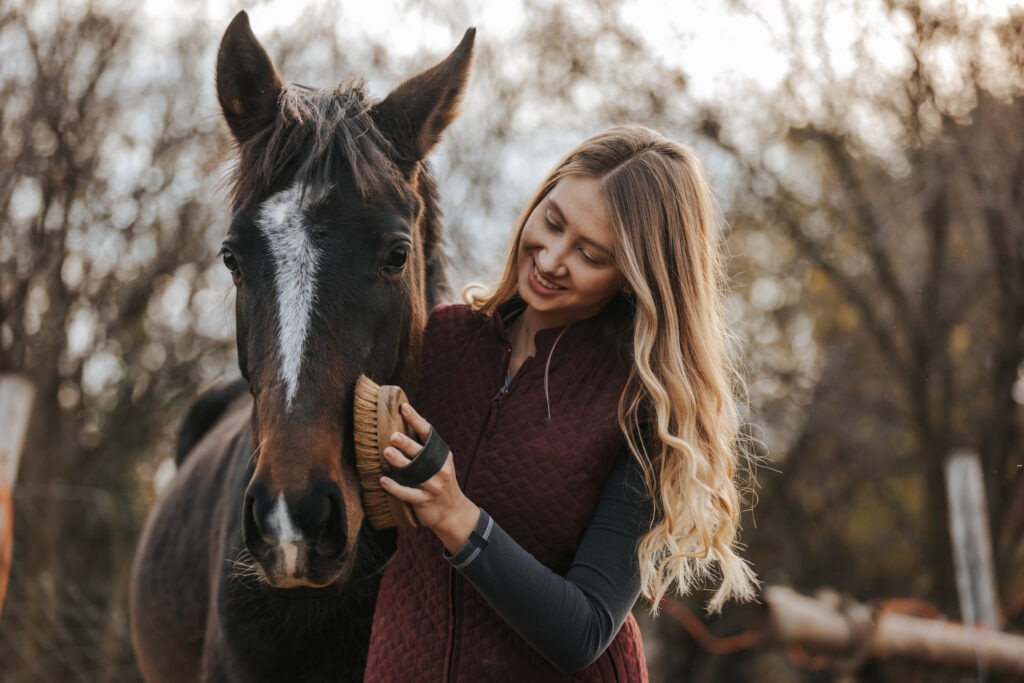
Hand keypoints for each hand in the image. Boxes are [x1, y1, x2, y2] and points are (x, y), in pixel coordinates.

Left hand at [379, 403, 479, 553]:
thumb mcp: (439, 462)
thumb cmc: (439, 480)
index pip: (429, 434)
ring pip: (415, 473)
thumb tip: (407, 421)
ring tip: (387, 452)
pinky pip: (408, 494)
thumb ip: (425, 446)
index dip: (416, 420)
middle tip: (393, 436)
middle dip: (408, 444)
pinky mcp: (424, 501)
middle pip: (422, 453)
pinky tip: (383, 481)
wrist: (452, 511)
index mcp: (441, 455)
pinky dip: (395, 488)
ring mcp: (433, 486)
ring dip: (400, 462)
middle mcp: (439, 468)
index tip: (403, 408)